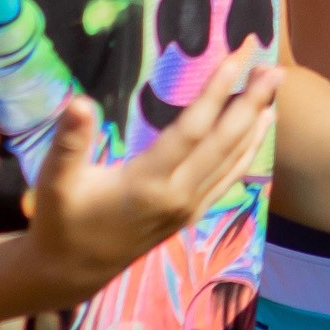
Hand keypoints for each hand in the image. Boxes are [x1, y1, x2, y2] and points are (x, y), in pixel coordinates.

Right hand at [27, 52, 279, 305]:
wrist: (71, 272)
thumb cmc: (61, 220)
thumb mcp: (55, 180)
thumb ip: (69, 142)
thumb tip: (79, 103)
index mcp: (148, 183)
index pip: (193, 130)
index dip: (216, 91)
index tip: (236, 57)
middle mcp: (178, 196)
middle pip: (225, 142)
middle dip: (252, 101)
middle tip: (274, 65)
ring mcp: (189, 208)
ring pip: (234, 160)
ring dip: (256, 121)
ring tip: (274, 84)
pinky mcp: (191, 215)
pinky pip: (229, 177)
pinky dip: (248, 149)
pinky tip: (259, 127)